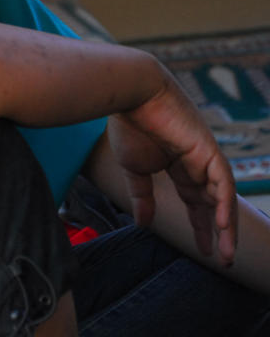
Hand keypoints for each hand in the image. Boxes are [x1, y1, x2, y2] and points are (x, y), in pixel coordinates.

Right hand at [107, 72, 237, 265]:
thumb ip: (142, 196)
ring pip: (223, 198)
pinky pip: (223, 182)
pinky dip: (224, 204)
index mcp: (179, 166)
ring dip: (226, 227)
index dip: (200, 226)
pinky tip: (223, 225)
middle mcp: (197, 164)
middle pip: (213, 204)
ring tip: (225, 253)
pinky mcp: (208, 149)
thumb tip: (143, 224)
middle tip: (222, 260)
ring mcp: (205, 157)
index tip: (202, 250)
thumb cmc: (128, 126)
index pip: (196, 202)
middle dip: (218, 232)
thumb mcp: (134, 169)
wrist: (131, 94)